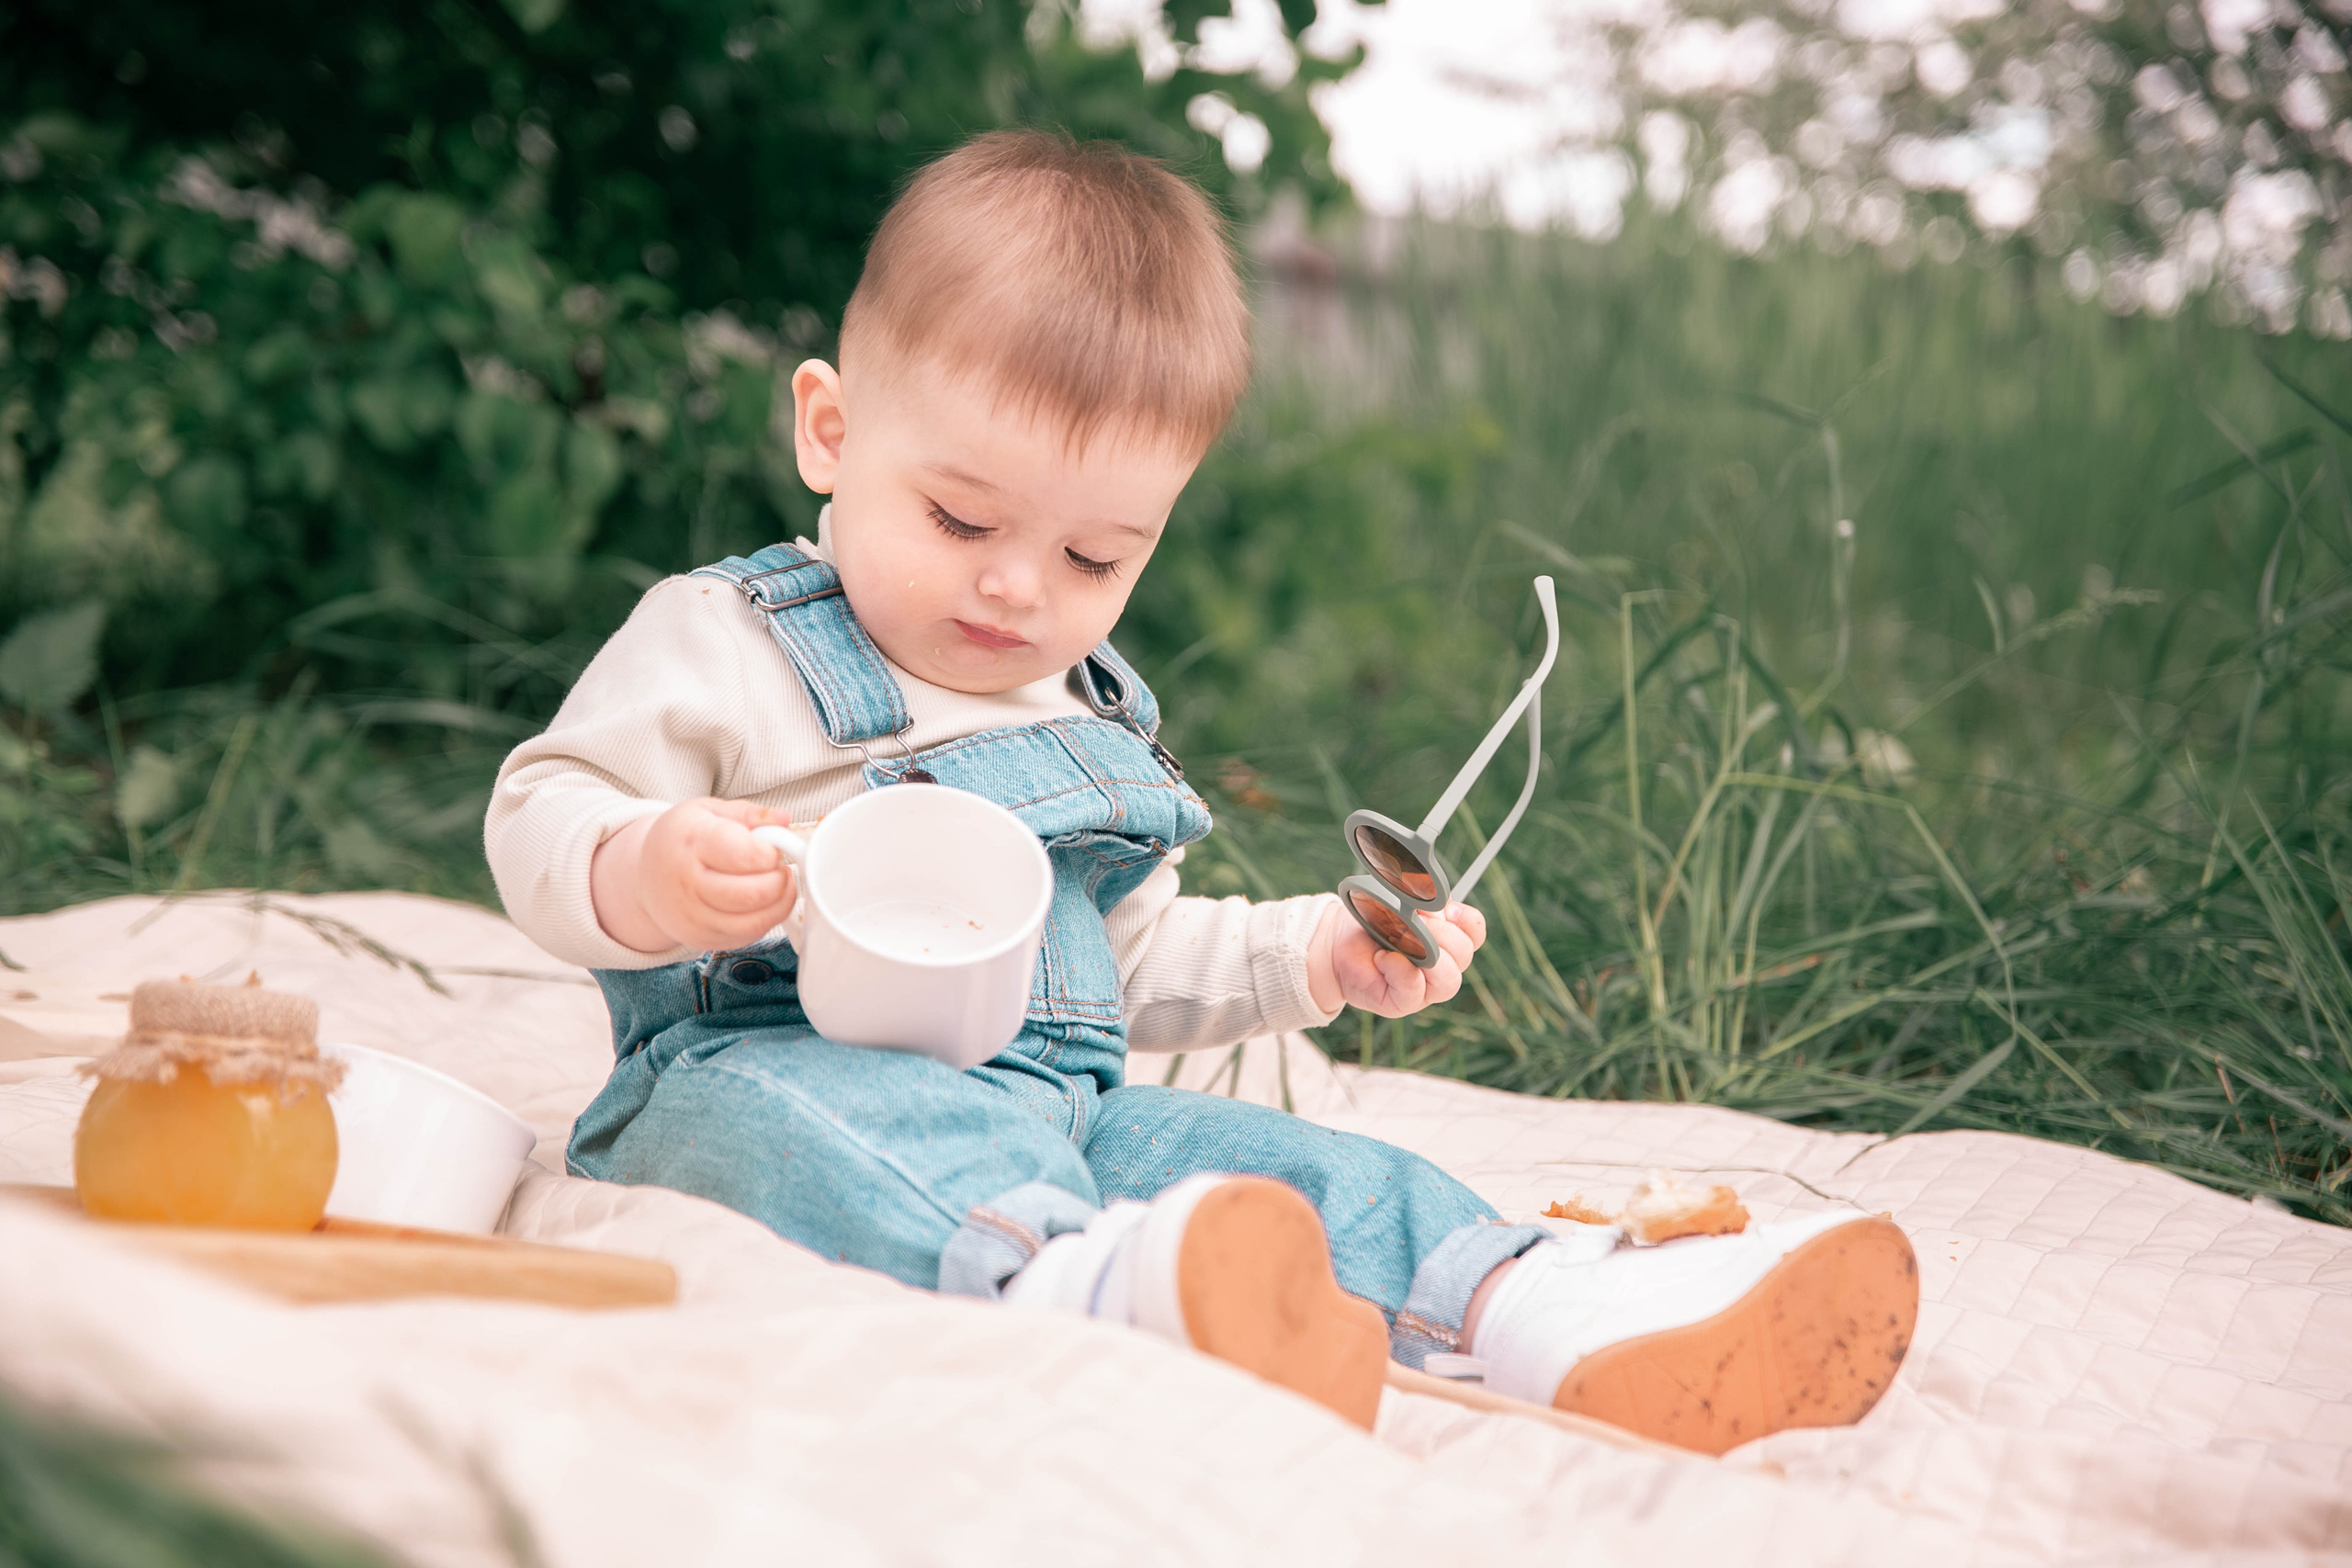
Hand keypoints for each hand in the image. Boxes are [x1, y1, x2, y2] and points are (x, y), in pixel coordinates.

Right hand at [590, 798, 797, 953]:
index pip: (745, 855)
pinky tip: (762, 902)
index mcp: (692, 843)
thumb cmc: (683, 839)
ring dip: (778, 902)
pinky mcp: (701, 939)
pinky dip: (766, 920)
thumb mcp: (710, 812)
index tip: (771, 846)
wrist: (645, 875)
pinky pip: (747, 937)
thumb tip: (783, 818)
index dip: (770, 853)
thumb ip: (749, 814)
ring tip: (775, 883)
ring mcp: (693, 917)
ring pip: (753, 921)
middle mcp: (688, 883)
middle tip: (777, 867)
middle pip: (752, 893)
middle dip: (779, 880)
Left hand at [1305, 899, 1486, 1017]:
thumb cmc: (1371, 921)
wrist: (1337, 944)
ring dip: (1430, 955)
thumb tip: (1433, 900)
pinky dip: (1400, 970)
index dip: (1469, 922)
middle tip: (1418, 920)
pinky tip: (1383, 957)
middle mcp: (1442, 967)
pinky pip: (1413, 990)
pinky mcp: (1402, 1003)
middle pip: (1464, 955)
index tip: (1449, 909)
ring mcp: (1424, 989)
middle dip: (1444, 933)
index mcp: (1447, 941)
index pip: (1474, 935)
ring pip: (1449, 981)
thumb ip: (1422, 899)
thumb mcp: (1399, 901)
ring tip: (1403, 938)